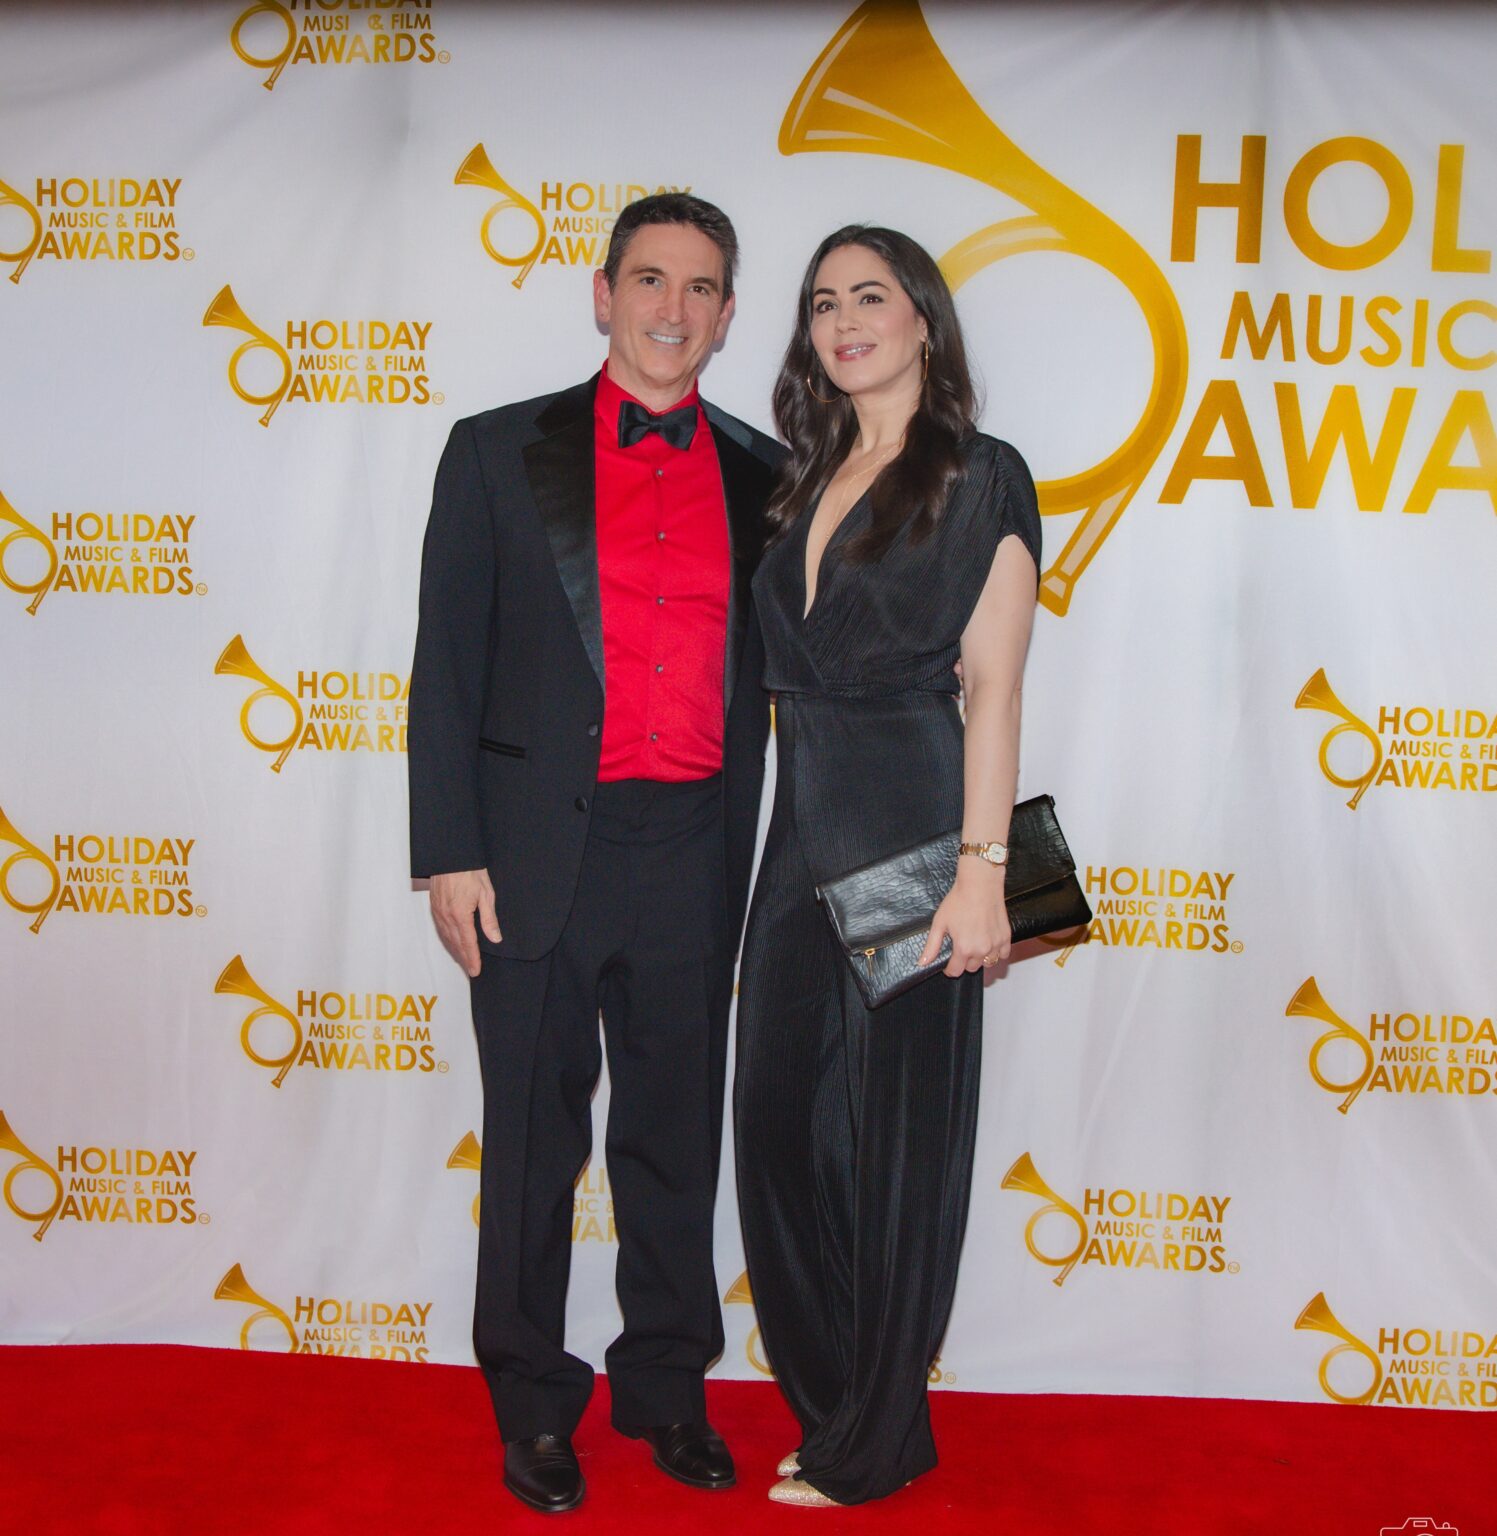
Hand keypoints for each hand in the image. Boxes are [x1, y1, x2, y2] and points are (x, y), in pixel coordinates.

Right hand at [429, 868, 499, 976]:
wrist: (452, 856)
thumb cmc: (470, 872)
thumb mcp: (486, 894)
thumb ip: (489, 919)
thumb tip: (495, 938)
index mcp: (460, 915)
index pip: (468, 943)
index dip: (472, 958)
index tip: (475, 971)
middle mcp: (446, 916)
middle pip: (455, 943)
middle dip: (463, 958)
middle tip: (470, 970)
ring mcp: (438, 911)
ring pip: (446, 937)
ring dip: (454, 950)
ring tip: (463, 960)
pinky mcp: (434, 906)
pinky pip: (440, 928)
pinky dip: (447, 938)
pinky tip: (451, 941)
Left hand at [918, 862, 1009, 976]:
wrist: (979, 884)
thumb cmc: (959, 900)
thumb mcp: (939, 923)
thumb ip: (932, 946)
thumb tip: (923, 962)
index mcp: (964, 948)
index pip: (956, 971)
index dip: (949, 968)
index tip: (948, 962)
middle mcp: (981, 949)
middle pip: (971, 968)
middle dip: (964, 961)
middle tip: (961, 947)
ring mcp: (996, 944)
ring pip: (987, 962)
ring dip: (980, 958)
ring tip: (975, 944)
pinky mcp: (1006, 937)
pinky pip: (1003, 954)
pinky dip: (997, 952)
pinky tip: (989, 942)